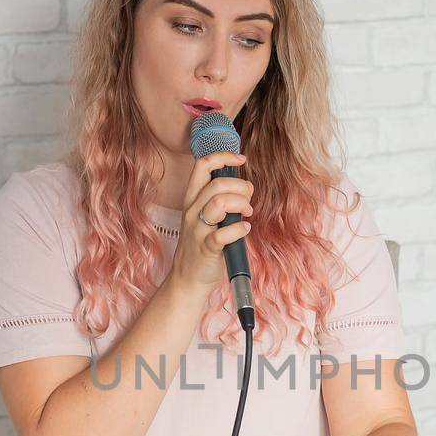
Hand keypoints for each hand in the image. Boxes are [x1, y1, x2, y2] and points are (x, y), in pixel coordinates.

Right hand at [166, 150, 253, 291]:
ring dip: (241, 205)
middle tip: (248, 202)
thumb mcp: (207, 218)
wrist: (187, 279)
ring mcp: (198, 230)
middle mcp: (192, 211)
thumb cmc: (202, 246)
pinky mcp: (206, 248)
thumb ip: (224, 200)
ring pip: (219, 202)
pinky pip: (223, 234)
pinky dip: (239, 229)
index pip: (202, 166)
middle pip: (217, 184)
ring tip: (247, 215)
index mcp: (192, 200)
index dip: (223, 156)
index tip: (240, 159)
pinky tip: (245, 229)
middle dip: (241, 187)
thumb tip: (247, 187)